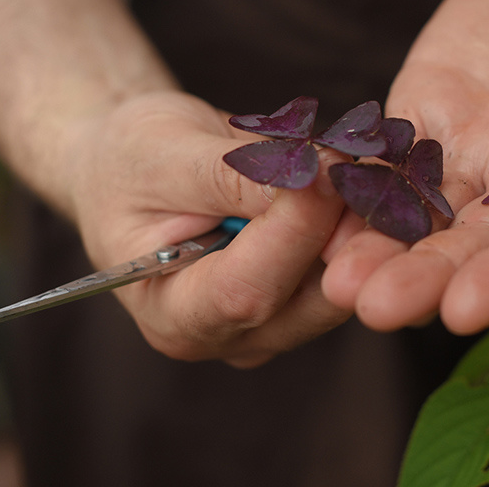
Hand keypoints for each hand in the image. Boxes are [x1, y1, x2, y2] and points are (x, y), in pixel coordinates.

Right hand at [70, 91, 351, 365]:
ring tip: (355, 161)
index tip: (327, 164)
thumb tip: (310, 176)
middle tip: (358, 160)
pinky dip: (358, 223)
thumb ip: (233, 173)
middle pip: (310, 298)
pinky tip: (356, 179)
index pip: (248, 290)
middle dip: (342, 225)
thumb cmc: (130, 161)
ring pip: (342, 285)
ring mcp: (274, 325)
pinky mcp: (304, 300)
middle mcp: (229, 337)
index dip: (296, 228)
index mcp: (173, 314)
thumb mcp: (162, 152)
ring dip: (359, 222)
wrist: (132, 169)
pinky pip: (348, 269)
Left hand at [321, 0, 488, 334]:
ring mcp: (475, 152)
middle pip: (475, 239)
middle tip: (370, 308)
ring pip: (422, 212)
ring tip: (329, 279)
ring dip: (377, 247)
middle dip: (425, 275)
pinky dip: (355, 187)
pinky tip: (313, 208)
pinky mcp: (429, 118)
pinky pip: (389, 160)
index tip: (464, 309)